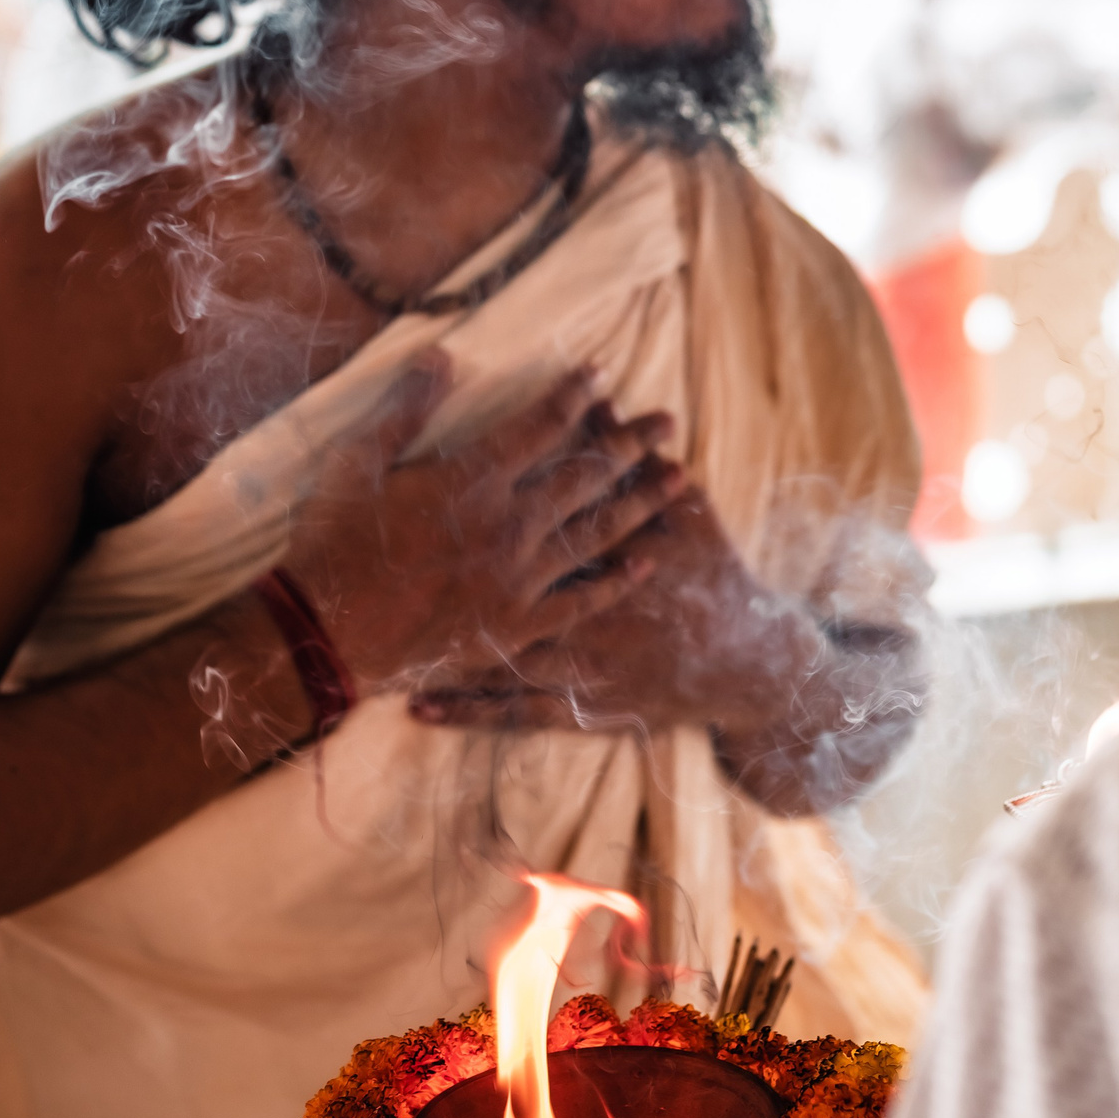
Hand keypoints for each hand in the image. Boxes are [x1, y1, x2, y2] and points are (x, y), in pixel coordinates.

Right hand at [281, 355, 689, 695]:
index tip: (603, 372)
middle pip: (584, 476)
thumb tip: (440, 354)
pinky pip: (577, 604)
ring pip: (595, 535)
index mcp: (472, 481)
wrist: (323, 632)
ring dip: (641, 504)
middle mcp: (507, 526)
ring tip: (680, 479)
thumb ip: (406, 408)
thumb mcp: (358, 461)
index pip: (540, 426)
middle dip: (630, 443)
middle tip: (668, 422)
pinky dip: (614, 585)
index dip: (574, 395)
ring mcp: (516, 580)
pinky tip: (645, 566)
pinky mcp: (512, 627)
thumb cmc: (333, 542)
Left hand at [409, 485, 809, 736]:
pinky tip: (417, 709)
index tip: (420, 483)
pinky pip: (511, 711)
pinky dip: (465, 710)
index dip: (471, 508)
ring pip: (488, 654)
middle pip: (495, 585)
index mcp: (592, 551)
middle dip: (436, 569)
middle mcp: (573, 608)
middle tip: (376, 559)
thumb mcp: (692, 515)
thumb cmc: (719, 583)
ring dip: (431, 649)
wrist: (749, 666)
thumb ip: (640, 459)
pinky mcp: (577, 706)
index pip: (526, 515)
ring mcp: (573, 663)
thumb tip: (605, 406)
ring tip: (369, 644)